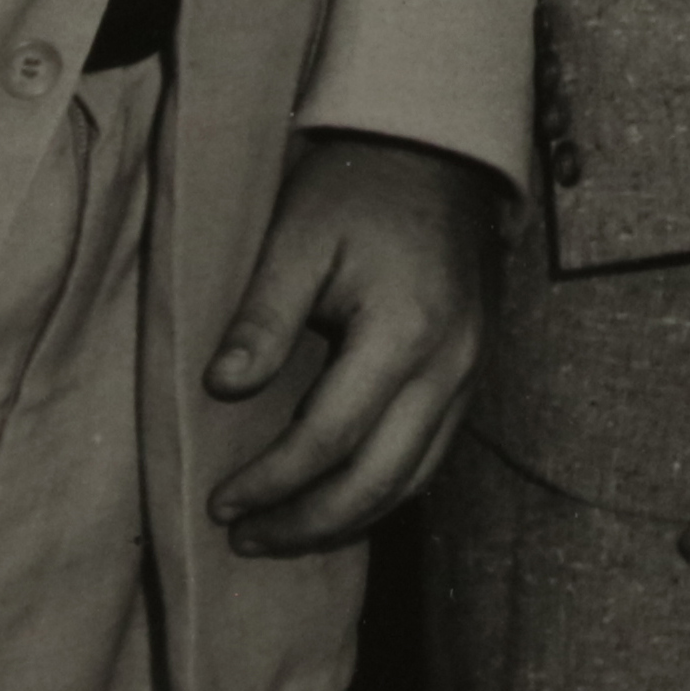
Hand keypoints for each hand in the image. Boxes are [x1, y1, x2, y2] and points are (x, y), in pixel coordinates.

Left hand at [207, 124, 494, 554]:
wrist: (439, 151)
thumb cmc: (359, 187)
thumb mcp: (298, 236)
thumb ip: (264, 315)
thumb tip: (224, 389)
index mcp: (407, 331)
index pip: (332, 437)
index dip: (272, 481)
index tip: (219, 503)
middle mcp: (450, 363)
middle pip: (381, 478)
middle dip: (310, 522)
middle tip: (245, 539)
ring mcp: (468, 371)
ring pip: (414, 477)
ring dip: (347, 518)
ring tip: (284, 533)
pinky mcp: (470, 371)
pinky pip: (430, 452)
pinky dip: (382, 488)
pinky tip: (337, 497)